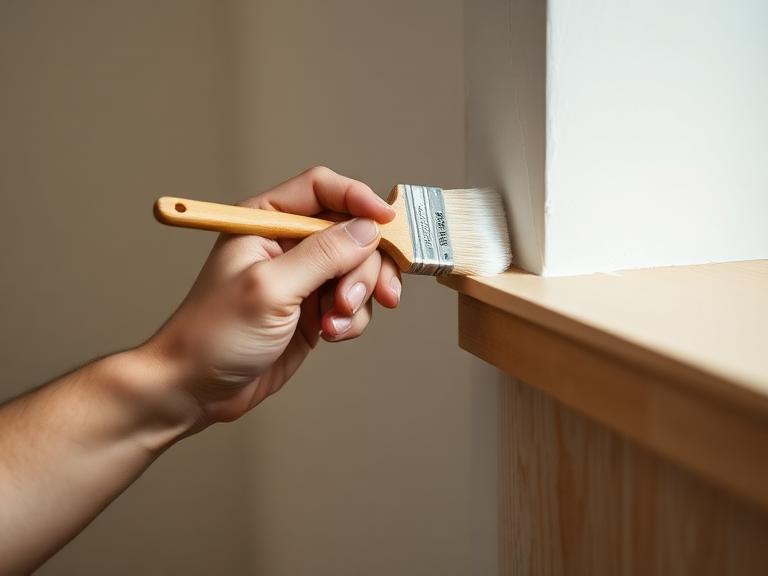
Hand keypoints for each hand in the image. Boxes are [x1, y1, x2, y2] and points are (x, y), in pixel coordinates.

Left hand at [145, 167, 401, 429]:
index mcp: (266, 220)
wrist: (196, 388)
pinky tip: (331, 335)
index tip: (387, 224)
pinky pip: (354, 302)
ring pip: (359, 269)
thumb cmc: (214, 333)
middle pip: (352, 232)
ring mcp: (304, 277)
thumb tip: (367, 229)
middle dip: (362, 266)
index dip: (358, 200)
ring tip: (335, 323)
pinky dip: (352, 319)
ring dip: (358, 297)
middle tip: (347, 299)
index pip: (323, 189)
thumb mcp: (270, 288)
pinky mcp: (315, 308)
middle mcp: (288, 243)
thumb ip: (322, 255)